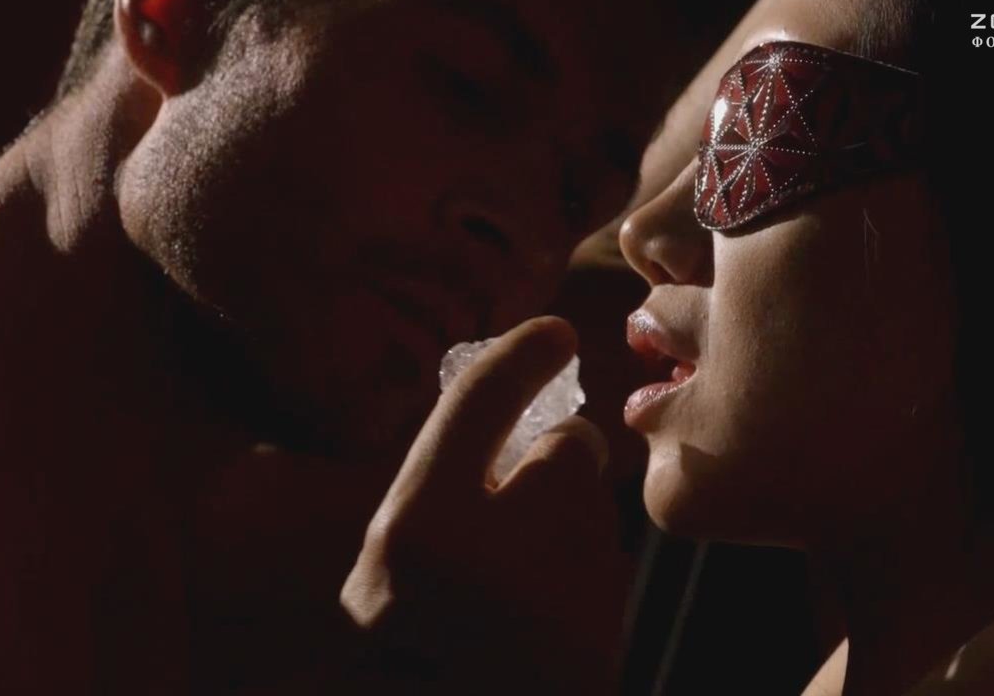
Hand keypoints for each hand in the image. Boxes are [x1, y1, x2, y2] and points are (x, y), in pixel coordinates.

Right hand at [341, 316, 624, 693]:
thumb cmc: (399, 660)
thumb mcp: (383, 571)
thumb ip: (435, 496)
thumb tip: (521, 428)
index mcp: (415, 532)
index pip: (478, 402)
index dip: (518, 356)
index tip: (553, 332)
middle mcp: (490, 563)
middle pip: (567, 453)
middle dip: (553, 467)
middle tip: (512, 518)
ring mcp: (556, 611)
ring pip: (598, 513)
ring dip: (571, 531)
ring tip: (518, 594)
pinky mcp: (601, 650)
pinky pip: (609, 572)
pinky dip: (585, 582)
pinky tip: (545, 627)